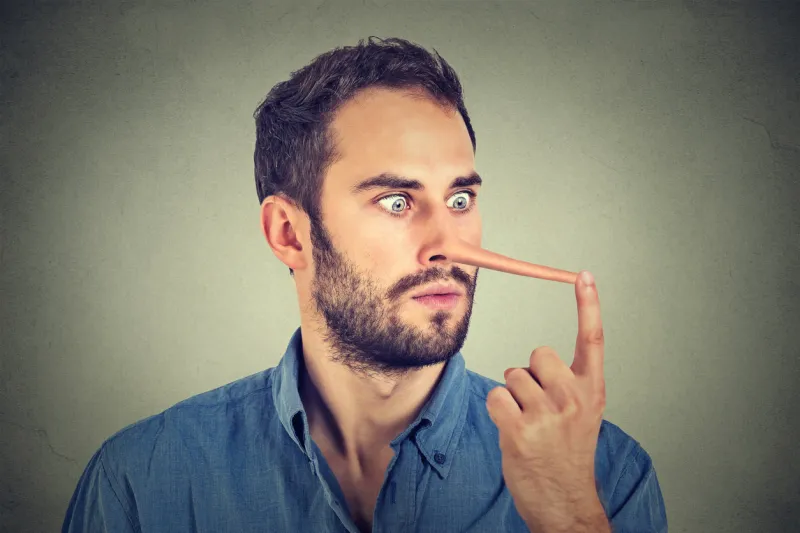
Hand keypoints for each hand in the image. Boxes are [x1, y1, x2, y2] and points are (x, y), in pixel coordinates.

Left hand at [486, 270, 607, 532]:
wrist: (565, 500)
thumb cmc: (567, 454)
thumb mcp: (582, 415)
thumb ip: (568, 384)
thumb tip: (538, 360)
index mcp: (591, 390)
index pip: (593, 340)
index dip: (588, 306)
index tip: (585, 276)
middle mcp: (573, 397)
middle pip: (538, 354)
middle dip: (531, 374)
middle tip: (539, 405)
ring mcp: (547, 414)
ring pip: (513, 376)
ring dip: (513, 396)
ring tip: (528, 423)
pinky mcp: (520, 429)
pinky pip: (497, 396)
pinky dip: (499, 410)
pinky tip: (513, 430)